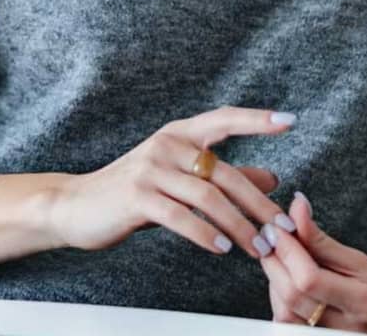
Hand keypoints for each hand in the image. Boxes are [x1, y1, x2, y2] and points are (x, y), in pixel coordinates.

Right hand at [42, 106, 295, 259]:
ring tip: (258, 248)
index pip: (225, 119)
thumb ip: (224, 176)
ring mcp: (151, 168)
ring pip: (208, 197)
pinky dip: (205, 234)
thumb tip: (274, 177)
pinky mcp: (138, 196)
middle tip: (283, 230)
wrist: (76, 206)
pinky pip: (181, 216)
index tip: (290, 121)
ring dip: (238, 226)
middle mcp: (168, 143)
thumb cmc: (134, 192)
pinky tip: (222, 248)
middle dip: (259, 205)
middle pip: (226, 173)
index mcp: (180, 133)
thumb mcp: (180, 177)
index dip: (257, 119)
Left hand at [260, 191, 366, 332]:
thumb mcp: (362, 261)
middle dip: (274, 262)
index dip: (288, 250)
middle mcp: (346, 326)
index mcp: (362, 300)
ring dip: (274, 281)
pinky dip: (280, 301)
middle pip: (292, 296)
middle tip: (272, 236)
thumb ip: (324, 241)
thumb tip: (296, 210)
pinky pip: (288, 326)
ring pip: (284, 314)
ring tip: (280, 257)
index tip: (278, 225)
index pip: (309, 279)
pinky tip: (286, 282)